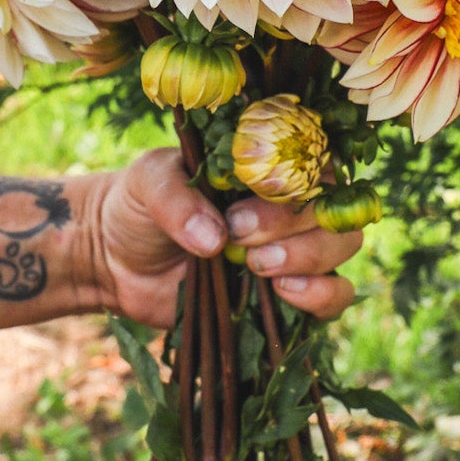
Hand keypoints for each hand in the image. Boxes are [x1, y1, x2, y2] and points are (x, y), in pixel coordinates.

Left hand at [88, 148, 363, 329]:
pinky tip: (284, 294)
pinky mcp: (291, 295)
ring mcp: (296, 248)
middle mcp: (292, 202)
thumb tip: (212, 239)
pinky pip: (334, 298)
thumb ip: (176, 200)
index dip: (287, 191)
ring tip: (257, 268)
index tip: (237, 215)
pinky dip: (321, 298)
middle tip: (241, 245)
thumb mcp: (148, 183)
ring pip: (342, 248)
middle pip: (333, 207)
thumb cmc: (140, 205)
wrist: (117, 259)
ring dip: (309, 260)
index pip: (311, 164)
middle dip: (294, 231)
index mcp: (269, 162)